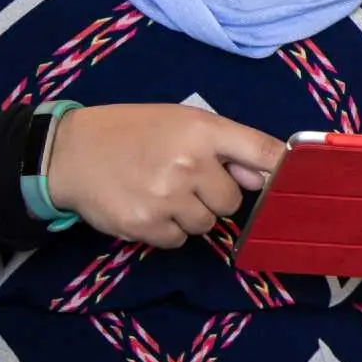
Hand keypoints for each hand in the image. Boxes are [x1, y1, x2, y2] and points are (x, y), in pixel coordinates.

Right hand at [42, 104, 286, 248]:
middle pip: (233, 201)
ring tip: (162, 191)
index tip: (292, 182)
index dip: (282, 170)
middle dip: (214, 195)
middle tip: (186, 179)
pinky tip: (147, 207)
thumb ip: (225, 146)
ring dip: (191, 214)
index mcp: (202, 130)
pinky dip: (167, 230)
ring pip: (207, 224)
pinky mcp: (145, 225)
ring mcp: (167, 197)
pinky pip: (178, 240)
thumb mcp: (180, 121)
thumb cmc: (132, 132)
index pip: (262, 152)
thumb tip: (264, 177)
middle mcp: (189, 163)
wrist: (69, 152)